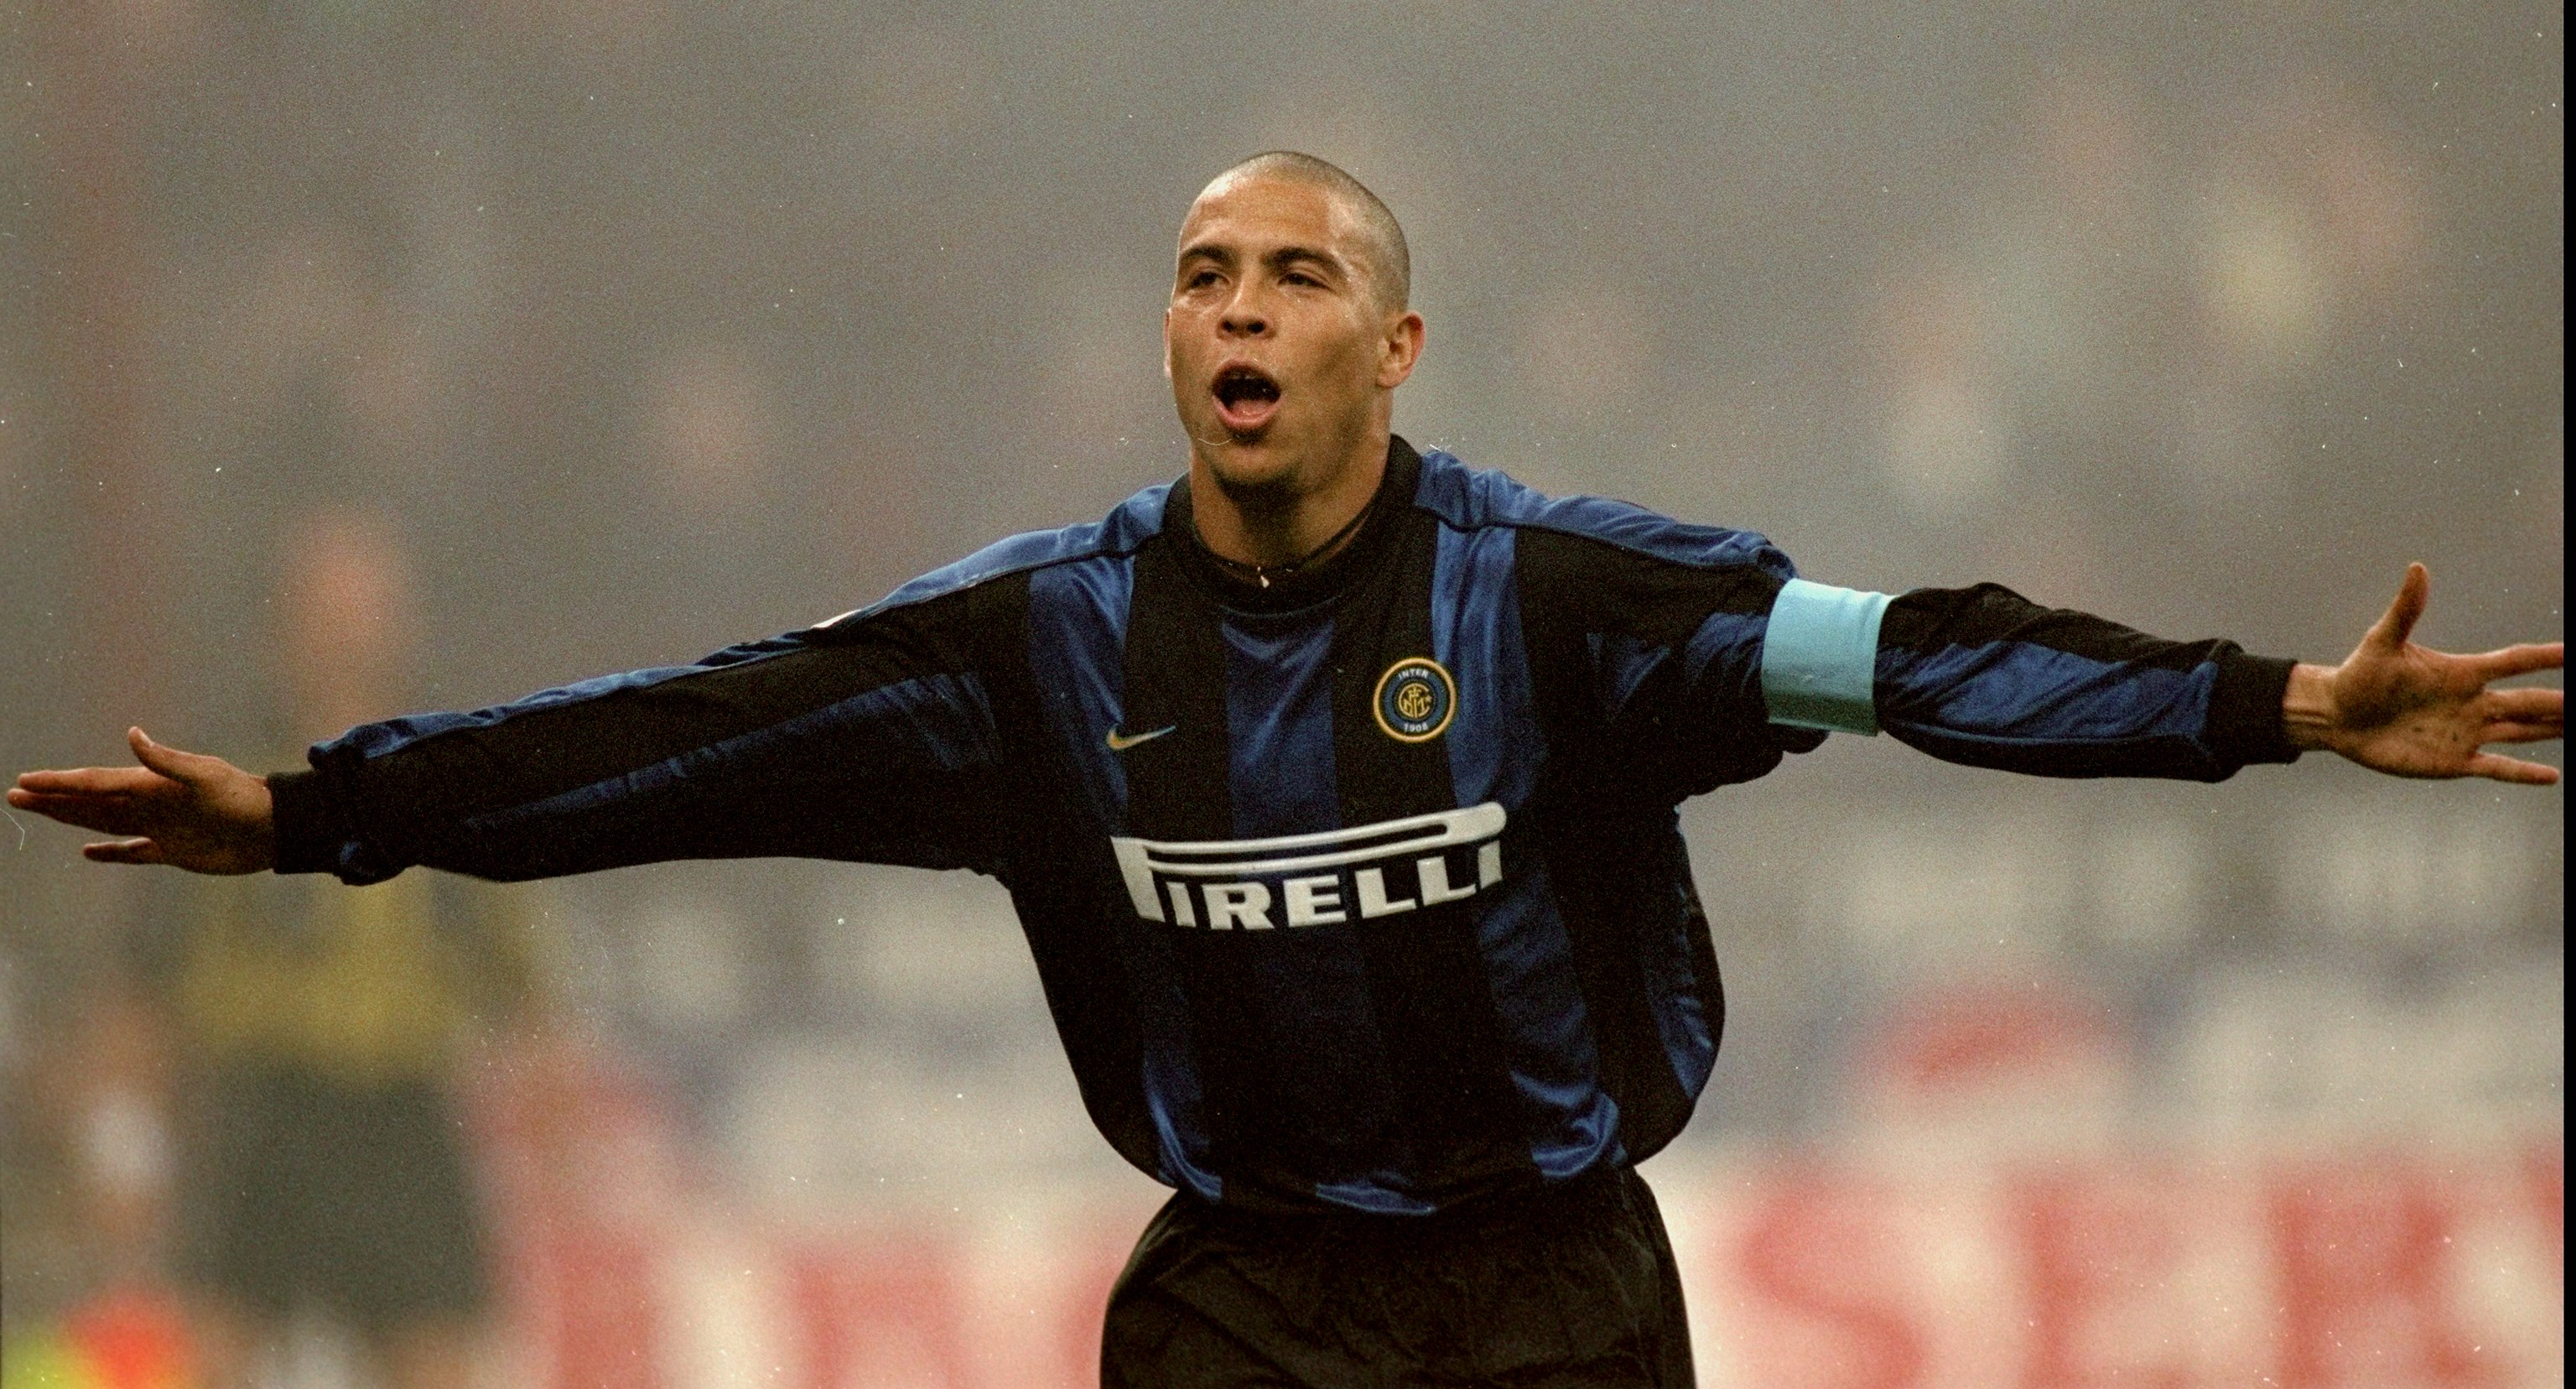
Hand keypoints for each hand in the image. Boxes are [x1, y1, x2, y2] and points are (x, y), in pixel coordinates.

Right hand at [8, 727, 276, 871]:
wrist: (275, 829)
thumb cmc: (243, 797)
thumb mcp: (205, 775)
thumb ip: (166, 759)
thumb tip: (131, 735)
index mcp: (151, 785)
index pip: (96, 783)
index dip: (59, 784)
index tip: (26, 782)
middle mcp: (150, 804)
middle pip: (91, 803)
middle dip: (53, 799)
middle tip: (15, 795)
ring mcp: (159, 828)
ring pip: (104, 824)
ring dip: (71, 819)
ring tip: (39, 812)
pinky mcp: (173, 852)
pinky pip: (133, 853)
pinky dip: (111, 854)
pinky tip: (88, 853)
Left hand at [2284, 564, 2563, 783]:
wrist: (2337, 717)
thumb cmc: (2358, 676)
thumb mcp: (2382, 642)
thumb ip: (2406, 609)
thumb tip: (2417, 568)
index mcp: (2461, 672)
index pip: (2514, 661)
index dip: (2546, 657)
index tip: (2574, 653)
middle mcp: (2472, 702)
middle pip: (2529, 701)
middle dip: (2562, 701)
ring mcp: (2466, 732)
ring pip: (2523, 730)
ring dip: (2553, 728)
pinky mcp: (2453, 761)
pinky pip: (2496, 767)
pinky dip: (2523, 773)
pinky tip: (2552, 775)